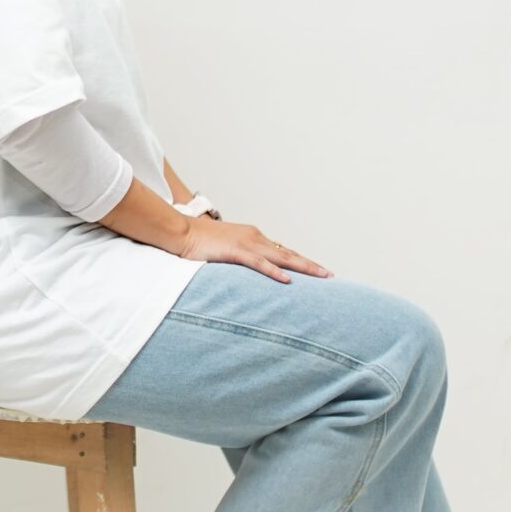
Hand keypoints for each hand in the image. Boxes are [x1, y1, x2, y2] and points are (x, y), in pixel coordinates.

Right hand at [180, 216, 331, 285]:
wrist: (181, 231)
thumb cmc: (199, 241)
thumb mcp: (225, 248)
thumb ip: (240, 257)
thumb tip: (249, 269)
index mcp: (253, 237)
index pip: (282, 251)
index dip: (301, 260)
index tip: (316, 270)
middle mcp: (255, 237)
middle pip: (288, 253)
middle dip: (310, 265)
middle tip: (329, 275)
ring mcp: (246, 243)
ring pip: (281, 257)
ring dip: (303, 267)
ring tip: (321, 276)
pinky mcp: (235, 251)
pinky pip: (259, 263)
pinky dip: (274, 272)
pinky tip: (288, 280)